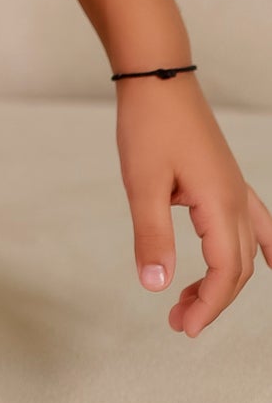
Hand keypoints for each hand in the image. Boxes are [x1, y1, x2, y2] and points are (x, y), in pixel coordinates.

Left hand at [116, 72, 271, 335]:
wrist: (156, 76)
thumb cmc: (148, 123)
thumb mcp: (142, 183)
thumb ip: (151, 236)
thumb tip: (155, 286)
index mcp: (220, 203)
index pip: (227, 271)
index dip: (210, 304)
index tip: (183, 326)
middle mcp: (236, 197)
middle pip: (239, 265)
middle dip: (213, 299)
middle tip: (178, 321)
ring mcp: (235, 186)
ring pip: (246, 247)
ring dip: (227, 279)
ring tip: (194, 299)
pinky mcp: (225, 176)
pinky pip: (257, 220)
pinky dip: (265, 246)